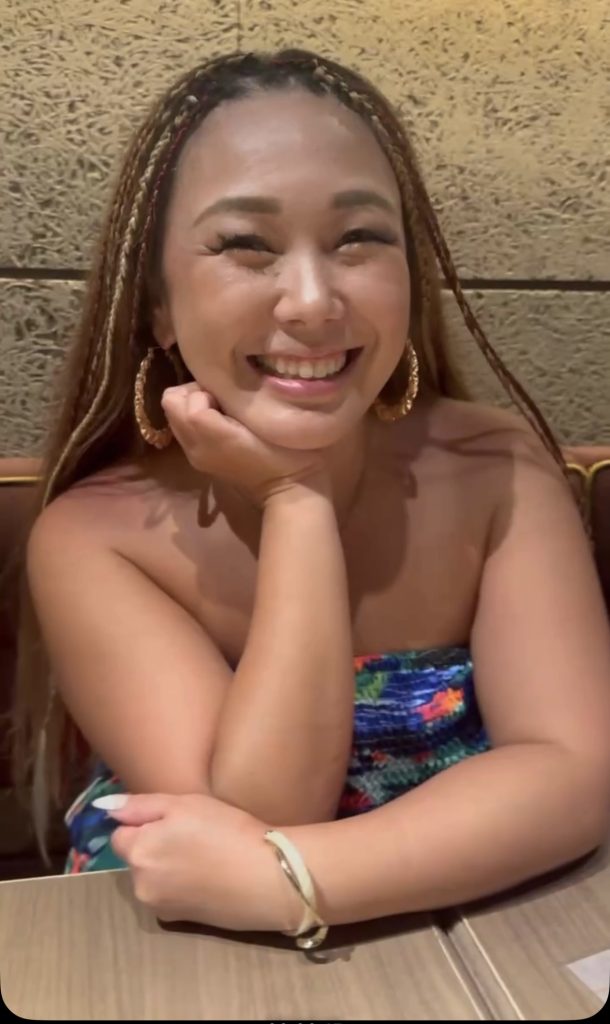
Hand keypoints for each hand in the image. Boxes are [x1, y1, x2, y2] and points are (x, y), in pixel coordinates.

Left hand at [105, 793, 299, 931]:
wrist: (268, 877)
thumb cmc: (227, 831)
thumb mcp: (184, 804)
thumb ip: (140, 805)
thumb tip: (103, 809)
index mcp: (138, 852)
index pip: (121, 834)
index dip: (146, 824)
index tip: (176, 821)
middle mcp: (139, 884)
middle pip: (136, 858)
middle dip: (154, 847)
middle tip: (193, 835)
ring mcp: (159, 907)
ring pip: (152, 877)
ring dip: (166, 867)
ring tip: (204, 857)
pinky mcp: (179, 921)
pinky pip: (169, 895)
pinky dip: (181, 887)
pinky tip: (209, 879)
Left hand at [161, 384, 328, 505]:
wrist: (288, 489)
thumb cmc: (286, 452)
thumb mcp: (267, 421)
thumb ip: (238, 400)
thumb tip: (222, 387)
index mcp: (214, 438)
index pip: (189, 401)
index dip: (205, 391)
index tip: (227, 395)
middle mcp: (195, 448)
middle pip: (171, 404)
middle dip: (192, 394)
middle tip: (219, 397)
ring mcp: (194, 456)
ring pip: (173, 416)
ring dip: (192, 406)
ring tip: (220, 409)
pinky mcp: (198, 460)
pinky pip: (183, 428)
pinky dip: (194, 419)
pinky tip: (220, 422)